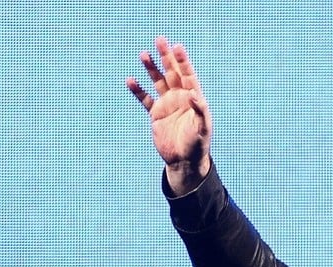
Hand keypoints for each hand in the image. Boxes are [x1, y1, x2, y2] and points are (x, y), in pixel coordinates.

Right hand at [126, 36, 211, 194]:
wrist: (184, 161)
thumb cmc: (197, 145)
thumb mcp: (202, 128)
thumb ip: (201, 111)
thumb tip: (195, 94)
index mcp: (193, 98)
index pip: (188, 75)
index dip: (182, 61)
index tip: (177, 46)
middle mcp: (180, 98)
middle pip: (172, 73)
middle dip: (166, 57)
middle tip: (160, 40)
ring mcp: (167, 105)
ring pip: (158, 82)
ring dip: (151, 69)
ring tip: (143, 54)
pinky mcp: (156, 115)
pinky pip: (145, 99)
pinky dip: (138, 90)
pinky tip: (130, 80)